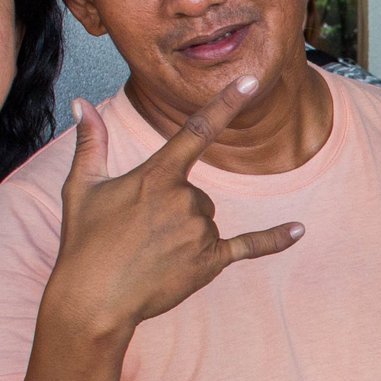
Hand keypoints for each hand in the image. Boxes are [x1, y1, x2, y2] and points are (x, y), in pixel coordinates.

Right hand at [42, 78, 301, 338]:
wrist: (94, 300)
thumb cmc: (84, 243)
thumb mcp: (82, 188)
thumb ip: (91, 143)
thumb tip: (82, 103)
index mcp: (157, 176)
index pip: (197, 130)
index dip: (226, 102)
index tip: (251, 80)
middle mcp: (185, 199)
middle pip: (197, 193)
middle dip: (173, 210)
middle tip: (140, 234)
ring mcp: (201, 231)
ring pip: (206, 219)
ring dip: (186, 232)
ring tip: (151, 252)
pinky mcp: (211, 261)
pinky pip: (249, 245)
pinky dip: (274, 239)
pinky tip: (298, 231)